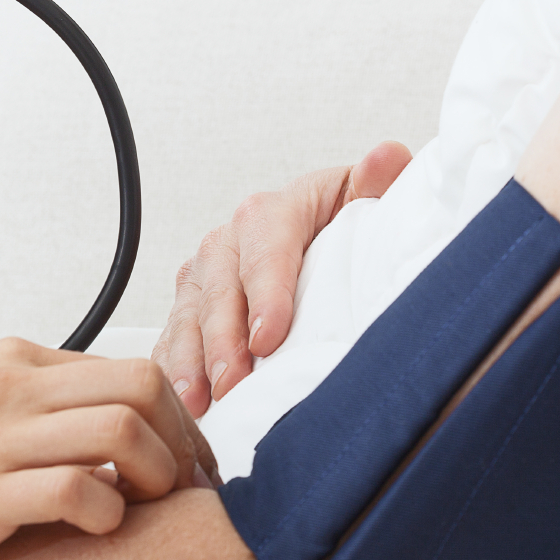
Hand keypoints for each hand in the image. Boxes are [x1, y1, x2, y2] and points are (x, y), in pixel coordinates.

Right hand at [0, 338, 217, 559]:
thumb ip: (42, 404)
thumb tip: (121, 429)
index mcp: (14, 362)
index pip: (131, 368)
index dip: (178, 420)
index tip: (189, 465)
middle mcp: (8, 389)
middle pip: (142, 387)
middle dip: (183, 443)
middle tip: (186, 491)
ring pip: (121, 432)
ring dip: (158, 476)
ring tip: (148, 509)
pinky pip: (76, 491)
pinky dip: (108, 513)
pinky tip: (98, 530)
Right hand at [155, 142, 412, 415]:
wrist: (322, 236)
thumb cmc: (345, 225)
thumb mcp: (367, 203)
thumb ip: (378, 185)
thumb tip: (387, 157)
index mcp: (273, 211)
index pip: (265, 249)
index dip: (266, 295)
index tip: (269, 338)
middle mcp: (229, 241)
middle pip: (219, 290)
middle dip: (222, 341)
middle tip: (232, 383)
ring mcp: (204, 275)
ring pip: (188, 315)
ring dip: (189, 360)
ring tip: (197, 401)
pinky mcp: (190, 307)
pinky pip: (172, 337)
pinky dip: (173, 370)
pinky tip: (179, 402)